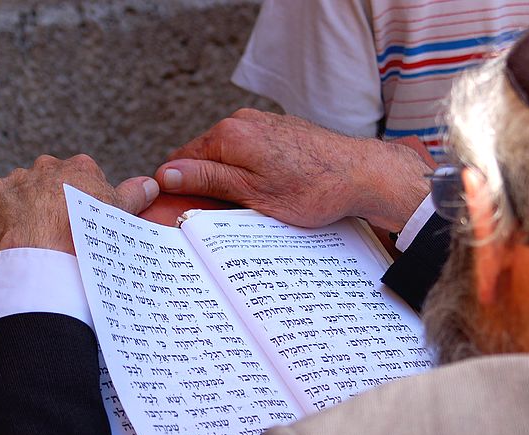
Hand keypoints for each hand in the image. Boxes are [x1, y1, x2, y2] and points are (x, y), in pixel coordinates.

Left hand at [0, 154, 159, 253]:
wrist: (49, 254)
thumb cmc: (89, 235)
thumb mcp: (120, 214)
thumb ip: (135, 194)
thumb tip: (152, 183)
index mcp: (81, 168)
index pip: (83, 180)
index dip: (84, 202)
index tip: (84, 222)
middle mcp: (48, 166)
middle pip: (51, 181)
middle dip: (53, 201)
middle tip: (60, 230)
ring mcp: (17, 178)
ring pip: (22, 190)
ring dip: (26, 207)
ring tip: (35, 235)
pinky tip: (10, 232)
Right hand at [154, 109, 430, 232]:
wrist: (363, 174)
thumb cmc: (312, 188)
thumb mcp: (252, 193)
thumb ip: (207, 179)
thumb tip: (165, 174)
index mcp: (228, 134)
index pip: (180, 161)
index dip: (178, 189)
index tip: (184, 214)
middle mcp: (243, 121)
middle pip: (205, 158)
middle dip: (207, 187)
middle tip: (221, 218)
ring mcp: (264, 124)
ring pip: (231, 158)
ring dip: (231, 183)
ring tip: (251, 208)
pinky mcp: (282, 133)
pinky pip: (253, 155)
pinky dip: (253, 174)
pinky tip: (271, 193)